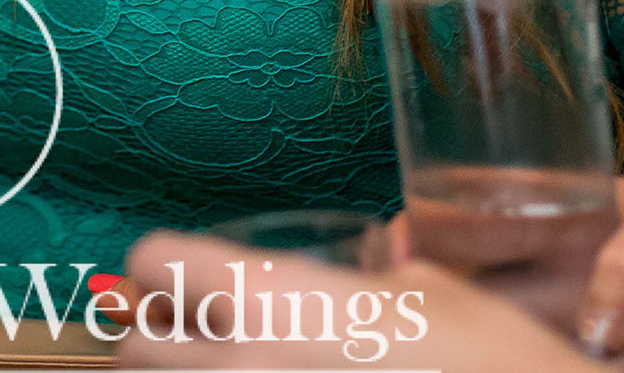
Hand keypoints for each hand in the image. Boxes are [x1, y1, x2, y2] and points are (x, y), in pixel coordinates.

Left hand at [114, 234, 595, 371]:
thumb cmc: (488, 363)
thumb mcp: (431, 291)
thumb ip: (371, 277)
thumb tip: (365, 270)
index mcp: (270, 300)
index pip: (154, 261)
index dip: (165, 264)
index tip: (181, 273)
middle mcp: (240, 363)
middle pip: (135, 346)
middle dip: (158, 335)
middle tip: (196, 334)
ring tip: (234, 368)